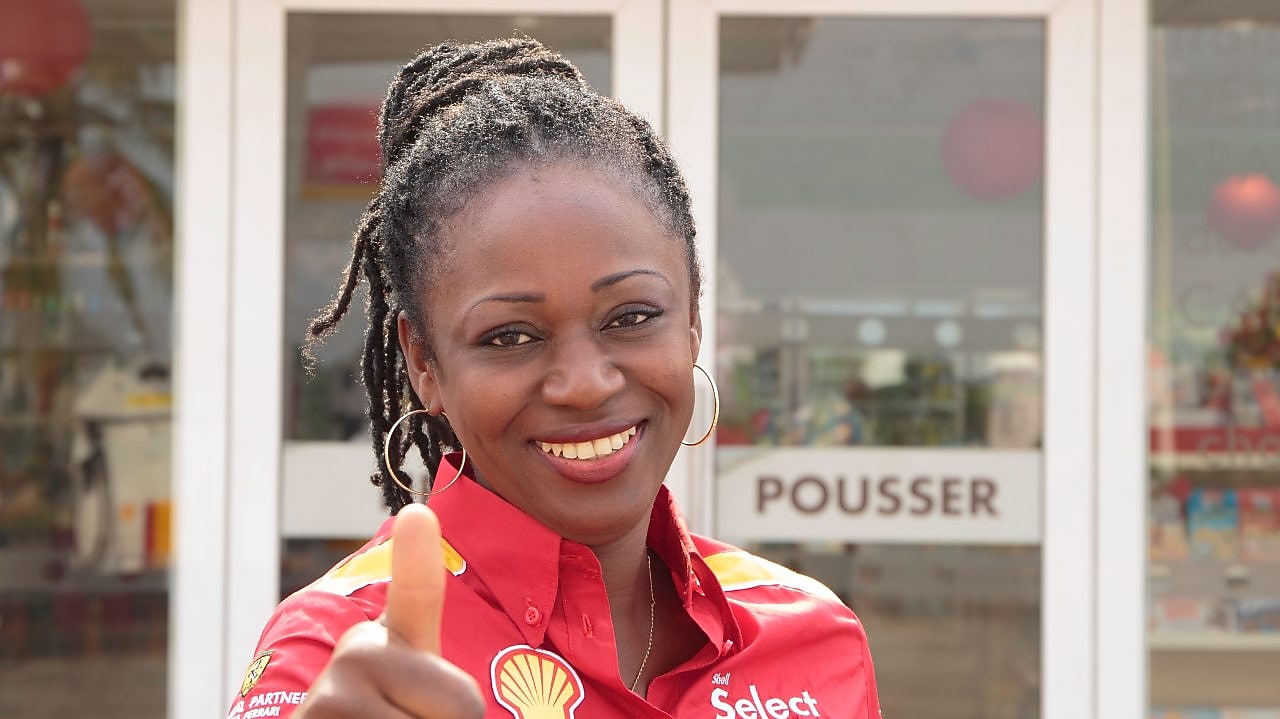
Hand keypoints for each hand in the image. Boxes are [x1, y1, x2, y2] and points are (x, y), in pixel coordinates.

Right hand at [295, 504, 484, 717]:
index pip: (417, 594)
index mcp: (391, 638)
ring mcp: (335, 689)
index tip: (418, 515)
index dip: (417, 557)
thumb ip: (446, 686)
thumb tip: (425, 563)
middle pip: (462, 702)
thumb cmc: (387, 715)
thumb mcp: (420, 695)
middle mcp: (359, 650)